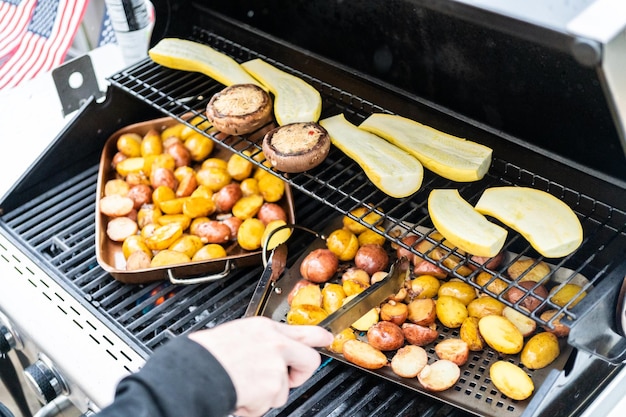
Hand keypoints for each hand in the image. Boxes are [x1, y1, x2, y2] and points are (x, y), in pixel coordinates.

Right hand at [189, 316, 333, 416]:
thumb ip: (260, 342)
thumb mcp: (236, 335)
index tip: (328, 339)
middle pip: (310, 360)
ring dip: (264, 396)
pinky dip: (251, 407)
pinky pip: (267, 406)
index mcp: (264, 328)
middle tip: (283, 380)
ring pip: (283, 390)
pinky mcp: (272, 388)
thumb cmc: (205, 354)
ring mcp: (276, 366)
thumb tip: (270, 351)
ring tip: (241, 386)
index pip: (303, 329)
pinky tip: (237, 395)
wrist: (193, 371)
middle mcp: (275, 343)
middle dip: (300, 375)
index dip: (320, 337)